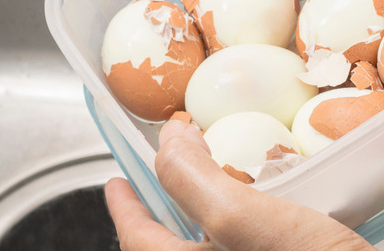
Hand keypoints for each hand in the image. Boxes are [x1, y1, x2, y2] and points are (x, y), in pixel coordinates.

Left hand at [105, 119, 374, 249]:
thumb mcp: (243, 222)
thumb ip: (192, 180)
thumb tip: (166, 143)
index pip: (138, 242)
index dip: (124, 208)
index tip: (116, 181)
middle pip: (170, 249)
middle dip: (165, 210)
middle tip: (167, 178)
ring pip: (210, 249)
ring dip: (206, 213)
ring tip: (215, 184)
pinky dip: (241, 229)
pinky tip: (267, 211)